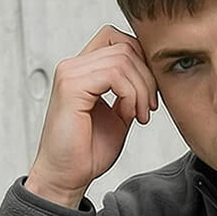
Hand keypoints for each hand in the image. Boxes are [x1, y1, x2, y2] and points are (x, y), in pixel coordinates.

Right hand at [27, 23, 159, 202]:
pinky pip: (114, 74)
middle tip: (150, 108)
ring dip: (141, 88)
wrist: (66, 177)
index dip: (141, 60)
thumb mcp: (118, 116)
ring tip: (141, 115)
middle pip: (125, 46)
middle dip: (147, 77)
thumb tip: (150, 77)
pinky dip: (131, 94)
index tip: (149, 94)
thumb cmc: (87, 152)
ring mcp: (70, 73)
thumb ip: (129, 93)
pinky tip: (130, 114)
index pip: (117, 39)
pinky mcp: (71, 86)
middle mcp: (74, 66)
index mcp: (83, 70)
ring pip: (123, 58)